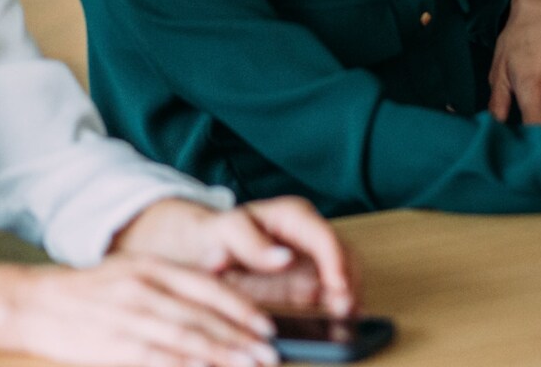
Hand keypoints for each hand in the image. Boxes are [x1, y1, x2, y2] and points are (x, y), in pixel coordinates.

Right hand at [11, 256, 280, 366]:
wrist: (34, 303)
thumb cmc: (93, 291)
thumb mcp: (136, 272)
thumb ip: (176, 284)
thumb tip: (223, 301)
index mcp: (153, 268)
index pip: (209, 288)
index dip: (241, 308)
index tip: (267, 327)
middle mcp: (144, 289)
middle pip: (202, 316)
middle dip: (240, 338)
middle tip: (270, 354)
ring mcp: (127, 317)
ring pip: (183, 338)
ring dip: (220, 355)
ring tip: (248, 366)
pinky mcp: (111, 345)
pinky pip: (154, 358)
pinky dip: (183, 365)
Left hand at [112, 197, 356, 318]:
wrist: (191, 250)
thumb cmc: (206, 237)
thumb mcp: (221, 234)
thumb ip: (249, 241)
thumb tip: (284, 258)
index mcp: (290, 216)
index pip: (324, 237)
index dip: (336, 263)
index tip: (338, 288)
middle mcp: (307, 236)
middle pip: (342, 256)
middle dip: (349, 284)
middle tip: (345, 312)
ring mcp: (309, 260)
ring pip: (342, 275)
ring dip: (348, 297)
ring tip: (346, 321)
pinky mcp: (305, 282)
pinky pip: (329, 293)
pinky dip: (337, 308)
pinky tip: (338, 324)